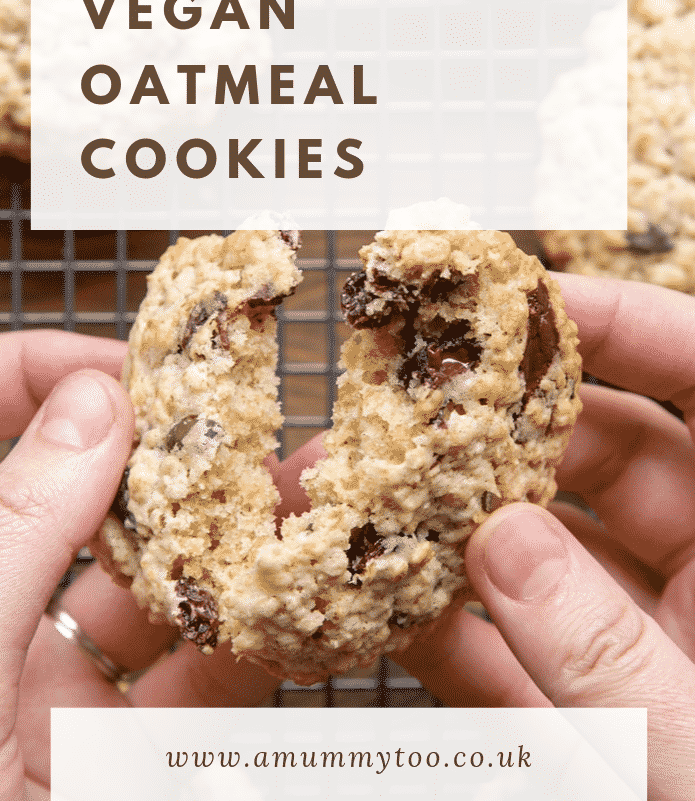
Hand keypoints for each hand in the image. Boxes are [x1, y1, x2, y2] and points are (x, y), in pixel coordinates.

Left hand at [0, 331, 281, 800]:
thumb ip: (16, 534)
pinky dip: (244, 639)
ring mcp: (34, 691)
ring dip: (221, 537)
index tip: (121, 368)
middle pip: (64, 497)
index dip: (26, 374)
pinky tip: (295, 596)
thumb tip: (94, 404)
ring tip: (296, 486)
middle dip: (155, 451)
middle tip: (232, 413)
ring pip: (138, 586)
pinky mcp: (103, 753)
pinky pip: (184, 682)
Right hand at [392, 274, 694, 800]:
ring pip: (548, 553)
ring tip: (358, 498)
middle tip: (401, 405)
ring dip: (453, 526)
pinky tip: (385, 606)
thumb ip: (610, 661)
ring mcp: (657, 652)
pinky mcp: (601, 718)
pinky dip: (456, 629)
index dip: (627, 324)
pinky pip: (523, 653)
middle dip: (499, 427)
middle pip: (609, 457)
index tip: (519, 296)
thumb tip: (499, 542)